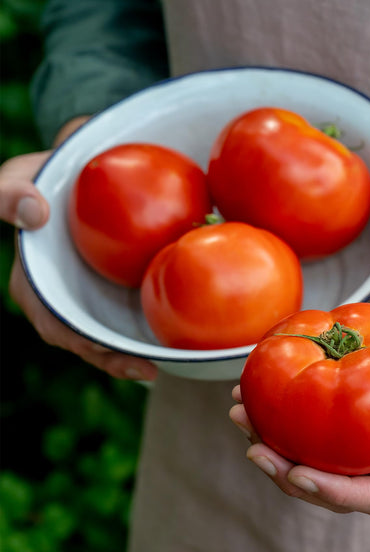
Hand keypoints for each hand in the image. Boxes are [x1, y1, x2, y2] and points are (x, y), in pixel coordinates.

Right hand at [1, 147, 157, 381]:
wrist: (83, 179)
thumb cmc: (45, 181)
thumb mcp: (18, 181)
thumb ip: (11, 194)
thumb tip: (36, 213)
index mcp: (34, 283)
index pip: (48, 317)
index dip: (69, 335)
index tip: (95, 344)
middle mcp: (60, 301)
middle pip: (80, 339)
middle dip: (107, 358)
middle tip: (142, 369)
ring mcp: (88, 302)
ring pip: (105, 339)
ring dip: (127, 358)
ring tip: (154, 369)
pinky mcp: (112, 296)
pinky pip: (126, 322)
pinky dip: (144, 336)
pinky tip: (169, 343)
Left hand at [229, 247, 369, 516]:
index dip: (339, 496)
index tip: (298, 472)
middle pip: (338, 484)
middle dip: (290, 474)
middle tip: (253, 446)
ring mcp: (368, 426)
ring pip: (316, 454)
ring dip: (273, 443)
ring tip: (239, 414)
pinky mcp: (348, 402)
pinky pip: (310, 418)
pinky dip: (277, 409)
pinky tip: (250, 389)